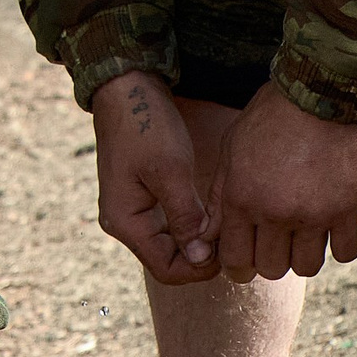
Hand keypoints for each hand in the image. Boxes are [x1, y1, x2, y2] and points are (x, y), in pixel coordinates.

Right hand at [91, 70, 221, 283]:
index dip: (200, 268)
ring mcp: (131, 209)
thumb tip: (201, 259)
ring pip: (169, 242)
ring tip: (224, 224)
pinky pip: (167, 224)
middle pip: (167, 259)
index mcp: (124, 221)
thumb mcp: (170, 171)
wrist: (126, 87)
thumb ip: (185, 218)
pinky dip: (189, 223)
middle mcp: (123, 221)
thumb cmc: (146, 125)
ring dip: (197, 239)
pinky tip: (210, 210)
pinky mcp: (140, 195)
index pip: (166, 269)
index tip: (230, 250)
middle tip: (232, 236)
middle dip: (201, 255)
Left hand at [209, 82, 356, 281]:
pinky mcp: (348, 209)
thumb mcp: (232, 148)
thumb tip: (206, 238)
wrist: (321, 90)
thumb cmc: (271, 115)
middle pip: (270, 268)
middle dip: (270, 260)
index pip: (234, 258)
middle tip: (275, 243)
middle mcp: (275, 212)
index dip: (238, 266)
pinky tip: (333, 227)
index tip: (245, 261)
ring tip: (303, 234)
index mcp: (241, 197)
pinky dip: (339, 245)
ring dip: (303, 255)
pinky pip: (345, 252)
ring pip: (306, 267)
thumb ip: (219, 197)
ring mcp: (313, 213)